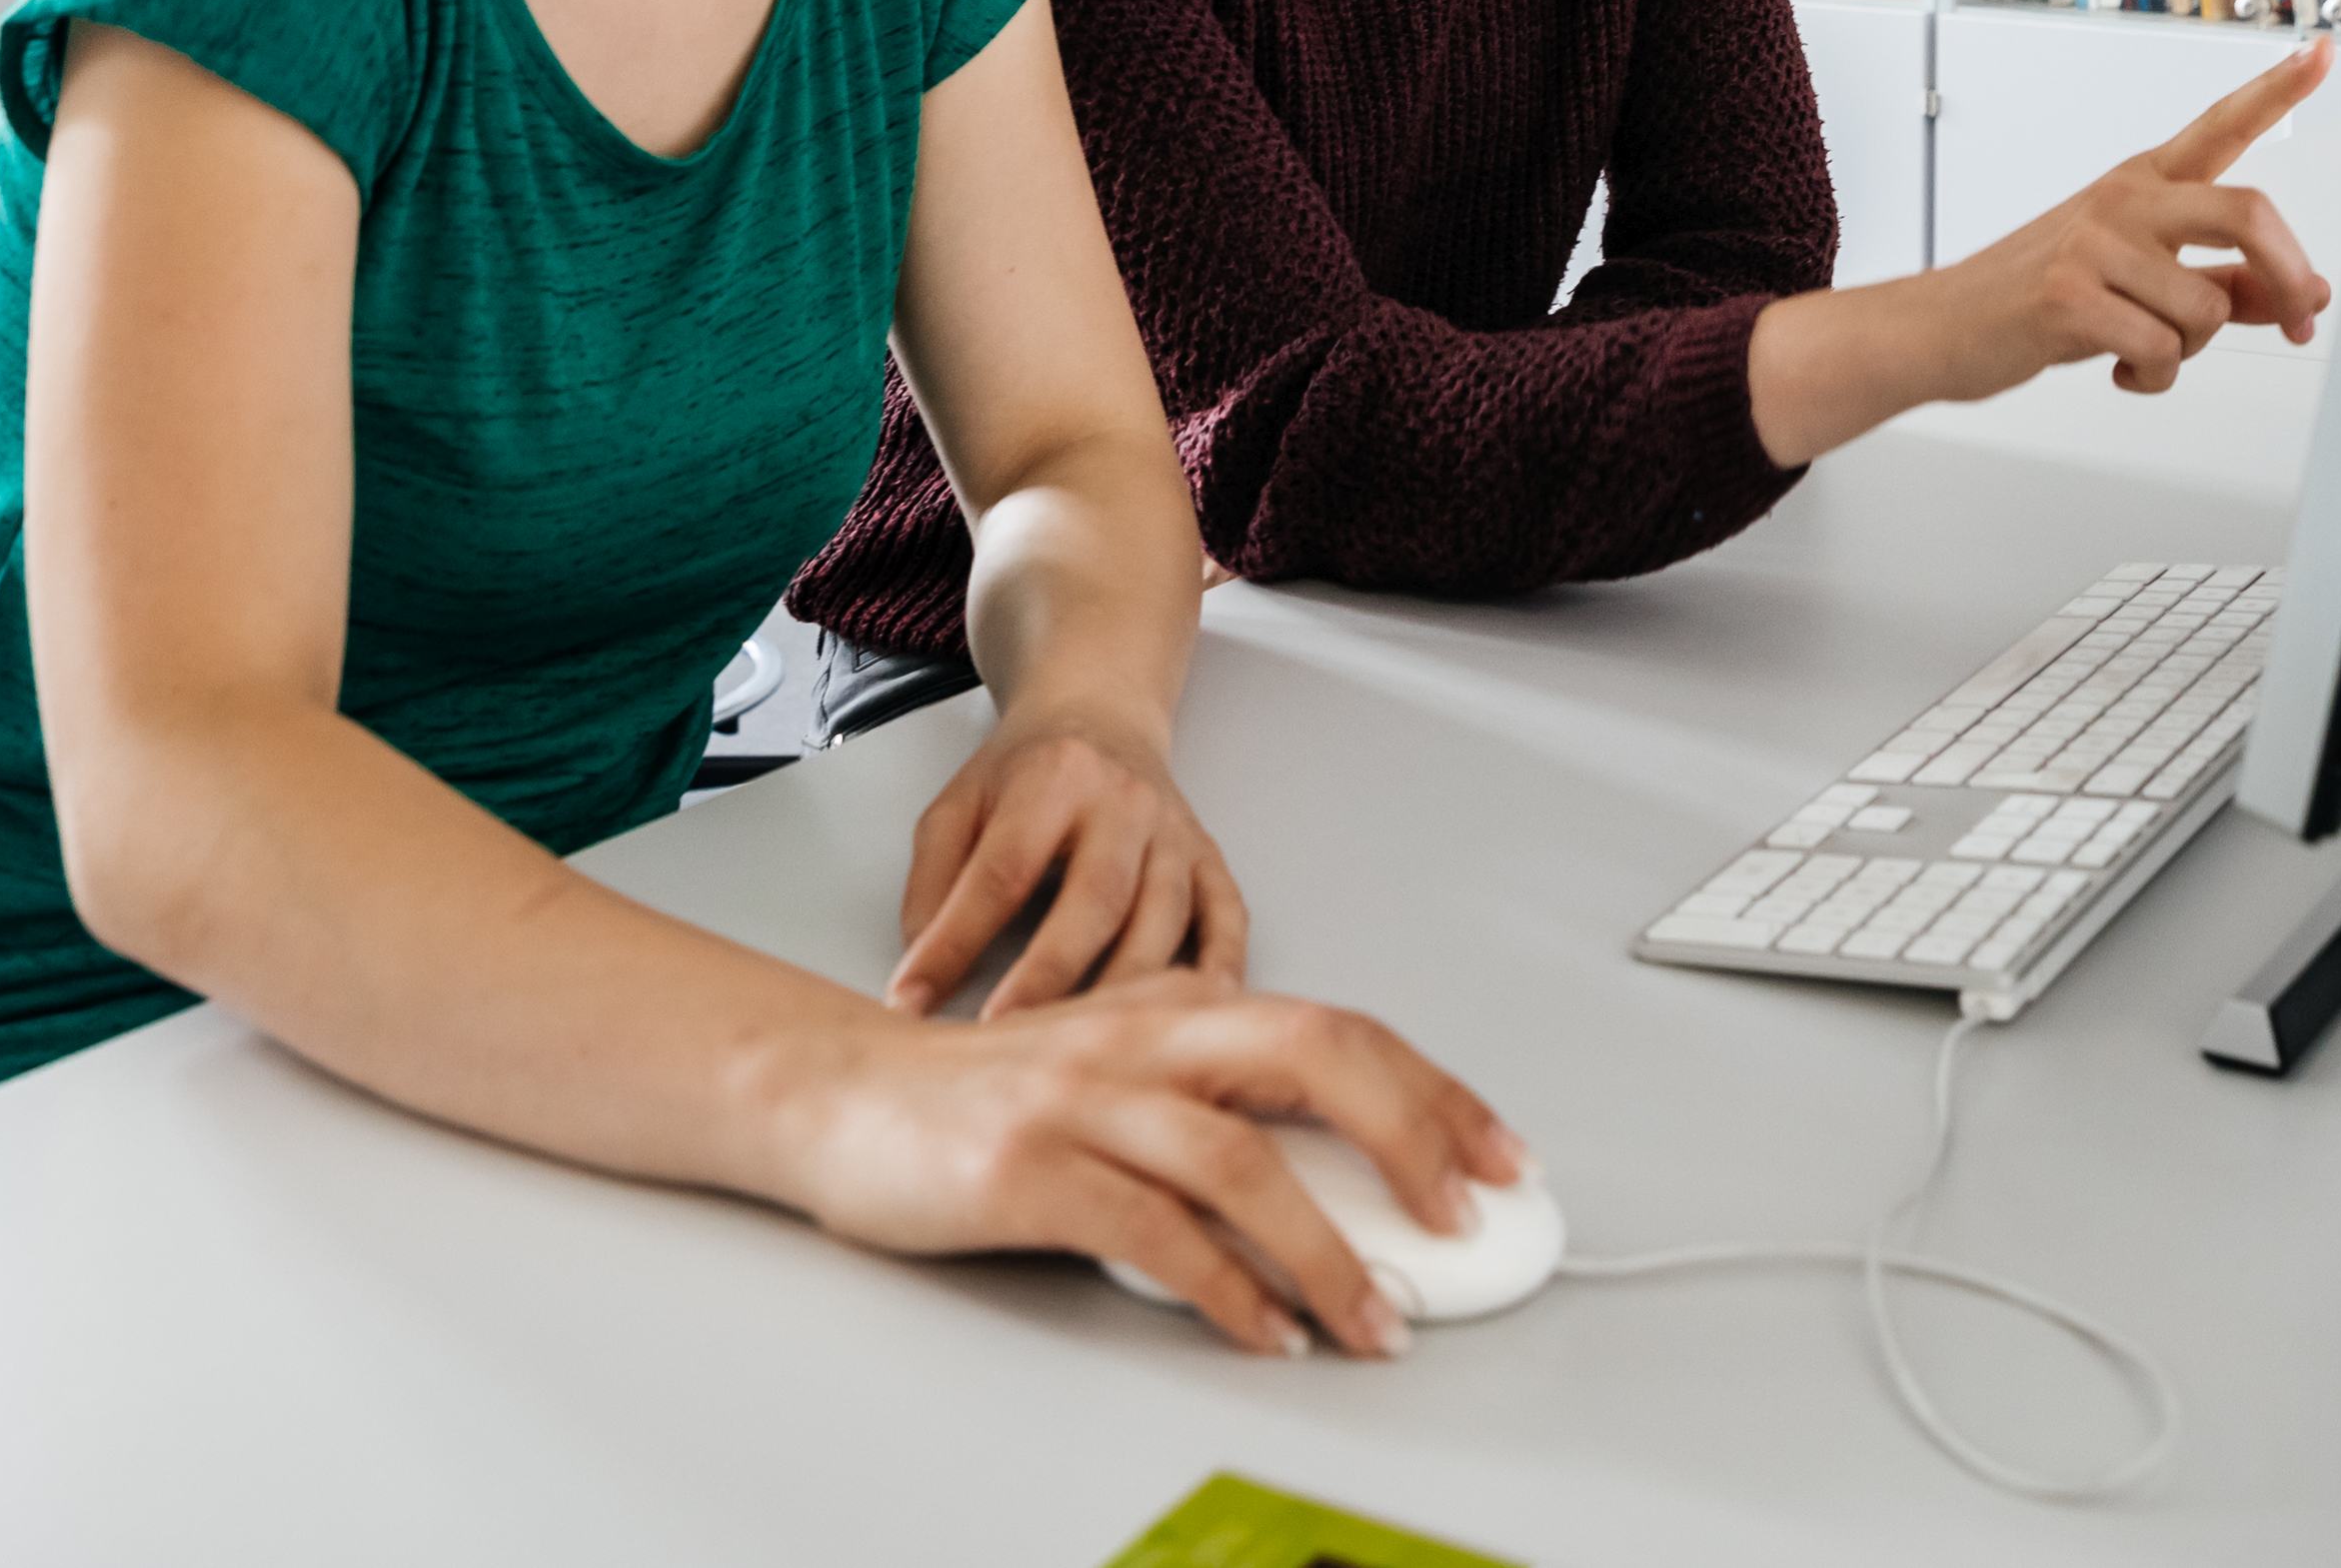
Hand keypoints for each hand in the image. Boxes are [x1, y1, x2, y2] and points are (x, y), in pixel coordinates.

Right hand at [773, 972, 1521, 1357]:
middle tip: (1468, 1220)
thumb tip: (1349, 1169)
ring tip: (1375, 1322)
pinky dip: (1226, 1292)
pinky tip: (1264, 1332)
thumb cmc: (989, 1096)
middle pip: (1314, 1060)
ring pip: (1242, 1164)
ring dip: (1327, 1254)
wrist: (842, 1098)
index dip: (1432, 1091)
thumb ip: (1220, 1097)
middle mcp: (1145, 1038)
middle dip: (1413, 1138)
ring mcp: (1086, 1100)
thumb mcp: (1123, 1067)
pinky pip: (1156, 1235)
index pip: (1338, 1030)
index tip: (1499, 1155)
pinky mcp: (1032, 1169)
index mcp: (1180, 1007)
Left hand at [887, 706, 1248, 1017]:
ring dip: (1122, 988)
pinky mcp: (1209, 861)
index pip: (1002, 869)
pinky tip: (1184, 1016)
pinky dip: (1217, 972)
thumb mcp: (959, 803)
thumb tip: (920, 969)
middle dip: (1048, 975)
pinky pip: (1226, 921)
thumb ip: (933, 879)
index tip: (913, 996)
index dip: (957, 938)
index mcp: (1054, 778)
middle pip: (1095, 898)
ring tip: (1081, 1045)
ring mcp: (1174, 834)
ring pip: (1164, 921)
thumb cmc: (1026, 771)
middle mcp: (1124, 803)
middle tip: (1003, 1032)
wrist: (1101, 713)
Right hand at [1927, 42, 2335, 397]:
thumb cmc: (2039, 294)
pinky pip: (2162, 350)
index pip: (2221, 125)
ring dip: (2190, 350)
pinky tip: (2122, 367)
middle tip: (2299, 316)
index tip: (2324, 51)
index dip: (2278, 88)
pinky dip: (2153, 376)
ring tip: (2145, 348)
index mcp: (2142, 184)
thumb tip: (2303, 294)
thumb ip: (2226, 280)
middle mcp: (2123, 201)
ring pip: (2207, 308)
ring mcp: (2093, 244)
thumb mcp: (2137, 278)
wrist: (1940, 325)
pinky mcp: (2068, 296)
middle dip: (2288, 277)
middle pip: (2246, 213)